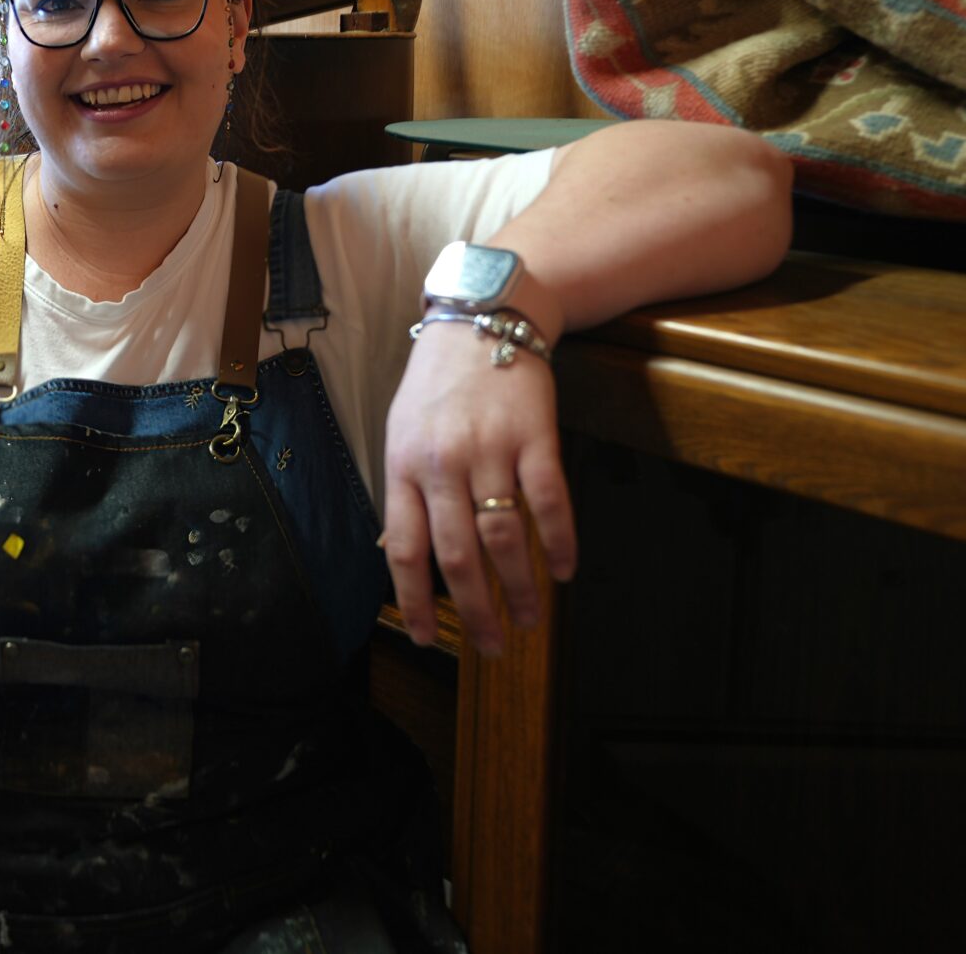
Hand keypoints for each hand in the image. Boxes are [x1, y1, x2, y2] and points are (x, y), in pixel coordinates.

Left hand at [379, 320, 576, 656]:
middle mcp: (442, 462)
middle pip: (456, 554)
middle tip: (491, 645)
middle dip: (474, 610)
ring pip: (503, 536)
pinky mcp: (536, 437)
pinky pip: (549, 501)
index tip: (430, 638)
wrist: (482, 318)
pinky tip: (563, 571)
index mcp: (403, 465)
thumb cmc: (437, 383)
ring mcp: (490, 449)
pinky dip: (559, 542)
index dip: (415, 600)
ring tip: (529, 619)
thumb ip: (407, 489)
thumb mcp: (402, 431)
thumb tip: (405, 554)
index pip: (403, 548)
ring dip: (519, 587)